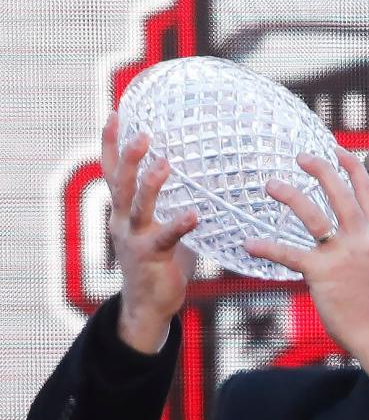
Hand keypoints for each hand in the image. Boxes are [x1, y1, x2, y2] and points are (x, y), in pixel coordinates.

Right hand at [101, 112, 197, 353]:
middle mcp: (122, 221)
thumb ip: (174, 207)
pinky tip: (194, 214)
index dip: (112, 143)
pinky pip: (167, 237)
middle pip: (120, 182)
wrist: (148, 306)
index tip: (117, 113)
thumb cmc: (158, 264)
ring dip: (150, 183)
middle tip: (143, 134)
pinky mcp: (151, 256)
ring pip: (138, 206)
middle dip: (128, 156)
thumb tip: (205, 186)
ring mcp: (134, 239)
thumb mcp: (161, 229)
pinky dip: (179, 224)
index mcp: (122, 211)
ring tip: (165, 163)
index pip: (112, 170)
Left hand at [246, 146, 368, 378]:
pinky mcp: (323, 273)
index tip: (335, 148)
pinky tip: (249, 244)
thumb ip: (360, 243)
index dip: (351, 165)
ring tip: (271, 185)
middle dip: (320, 169)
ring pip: (314, 215)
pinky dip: (267, 247)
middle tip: (299, 156)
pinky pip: (290, 254)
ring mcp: (342, 254)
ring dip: (290, 196)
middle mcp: (361, 238)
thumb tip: (341, 232)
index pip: (365, 190)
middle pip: (340, 191)